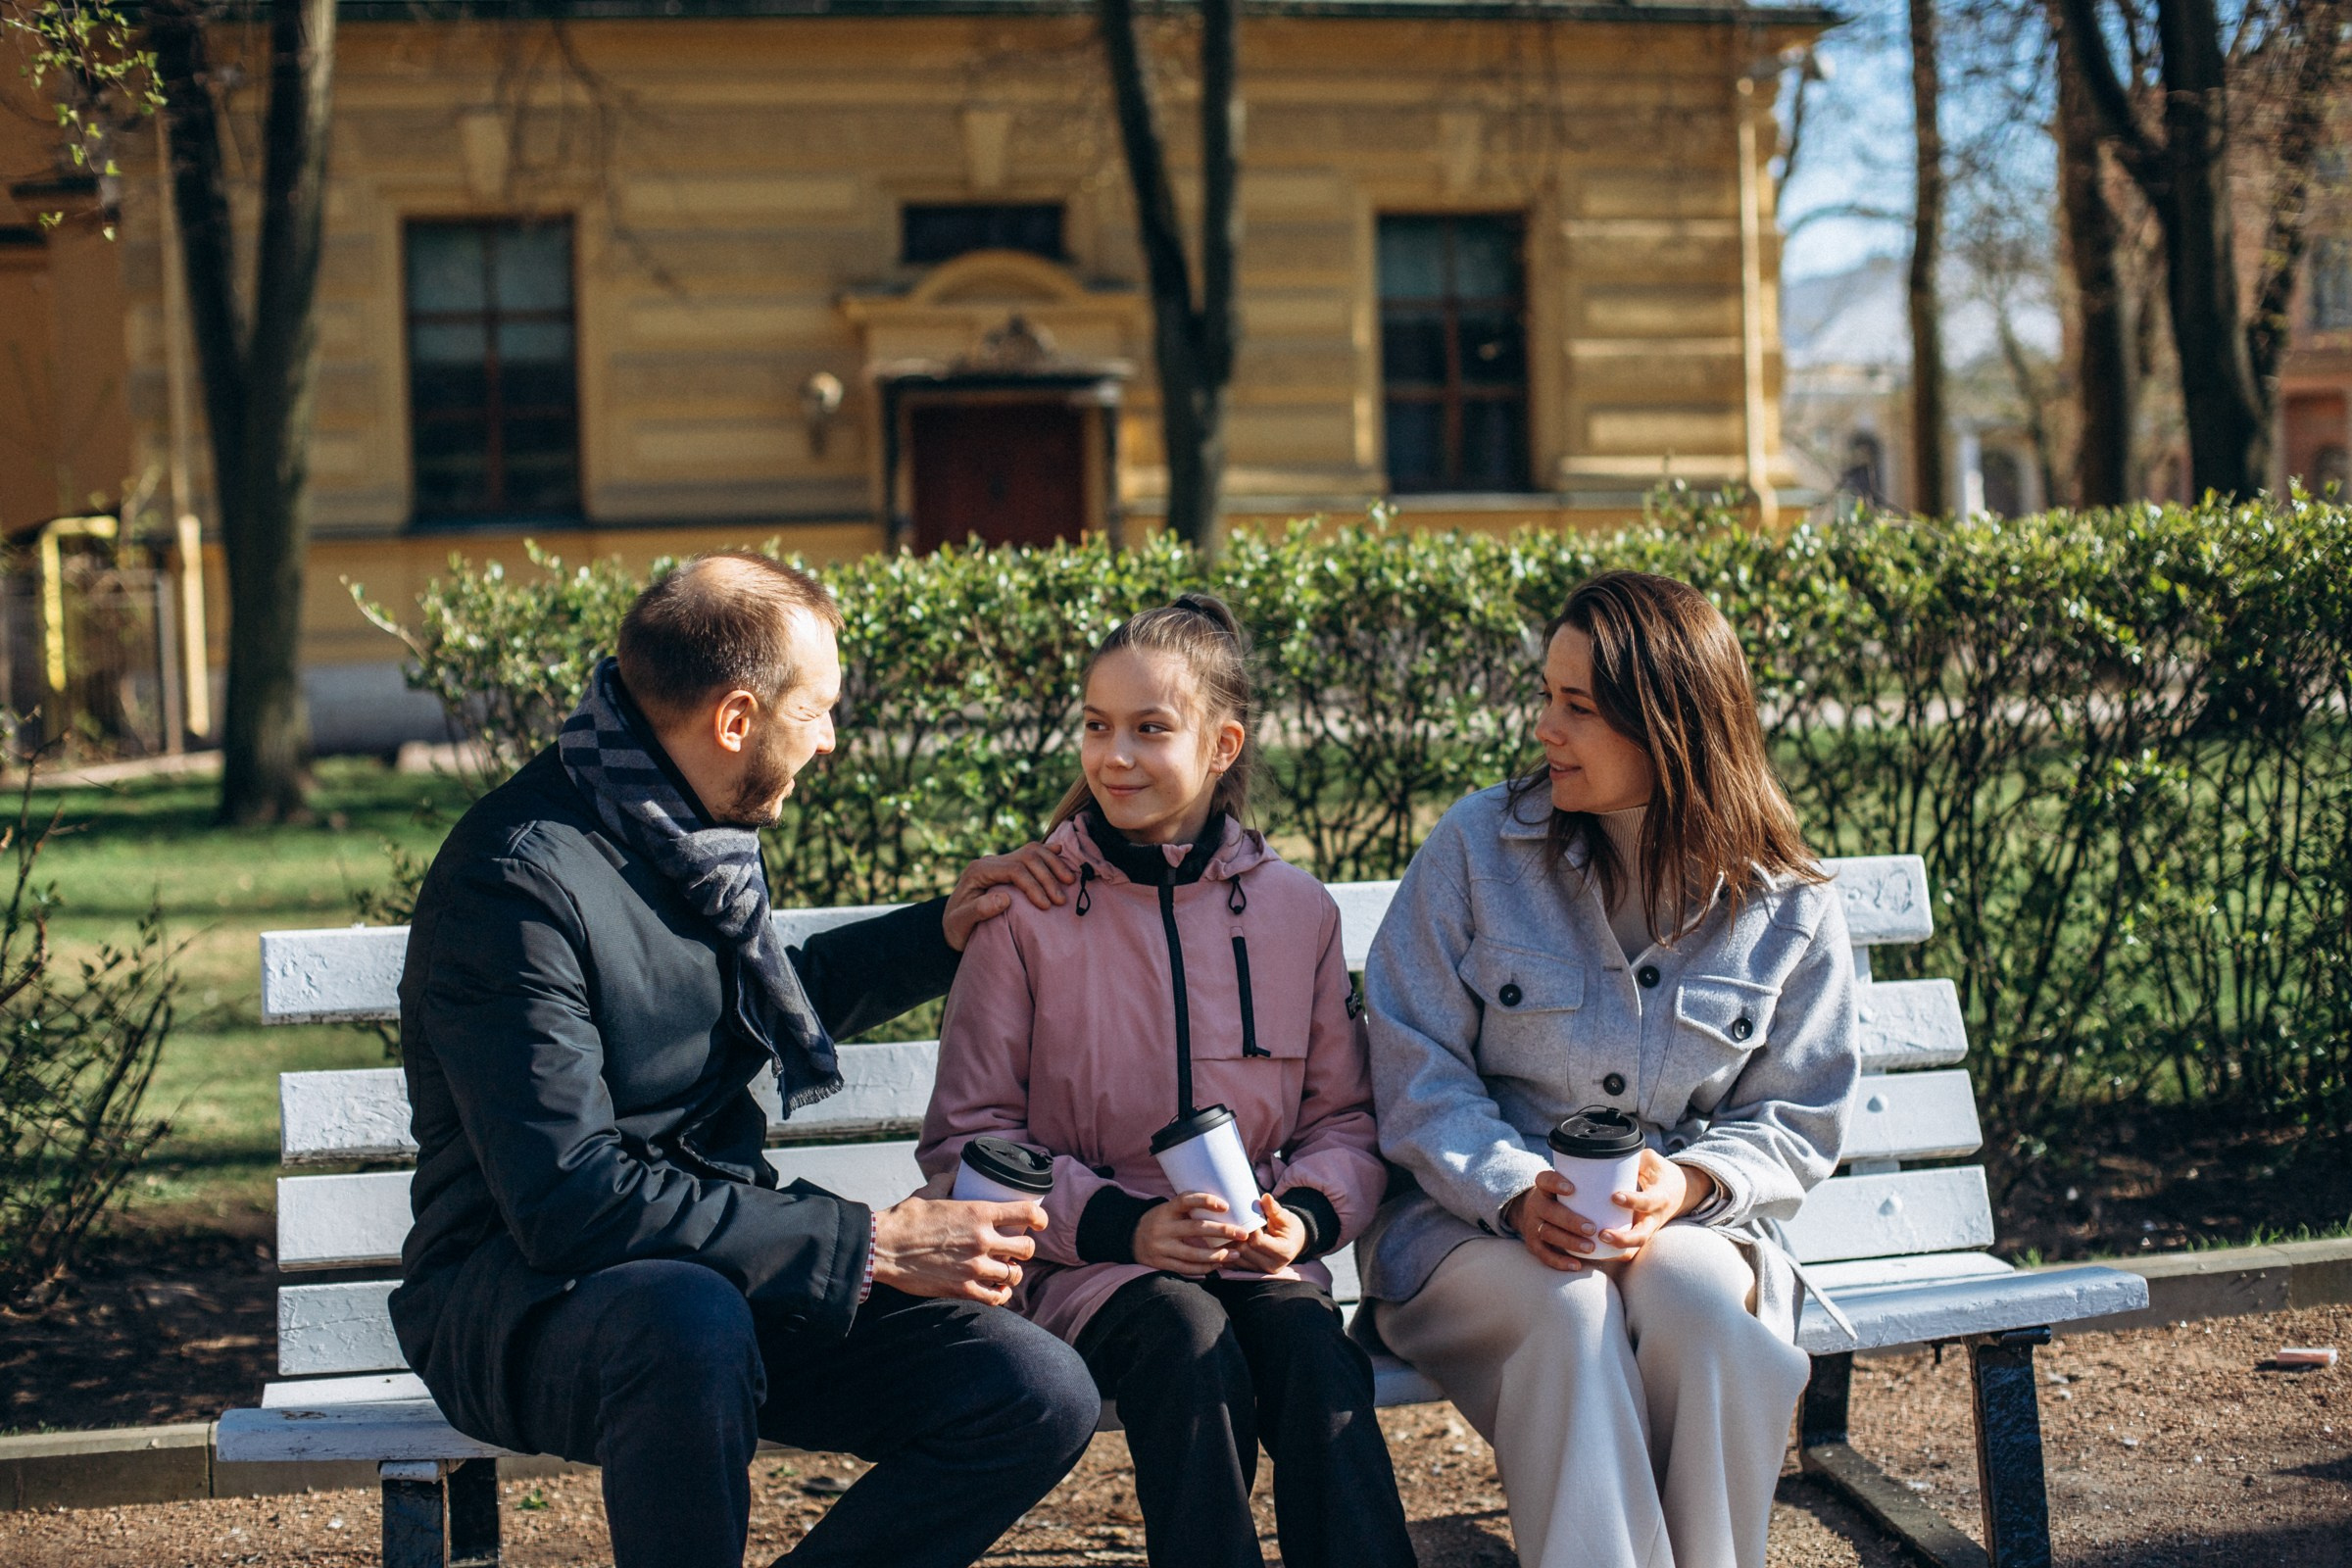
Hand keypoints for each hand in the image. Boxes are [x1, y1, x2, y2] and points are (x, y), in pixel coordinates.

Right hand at [870, 1196, 1043, 1305]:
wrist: (884, 1248)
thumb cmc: (905, 1219)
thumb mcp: (930, 1192)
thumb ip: (948, 1180)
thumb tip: (956, 1172)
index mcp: (979, 1212)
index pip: (1026, 1213)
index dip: (1040, 1218)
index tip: (1039, 1222)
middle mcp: (982, 1240)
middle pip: (1026, 1249)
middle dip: (1026, 1248)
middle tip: (1019, 1248)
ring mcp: (974, 1267)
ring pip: (1013, 1274)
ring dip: (1013, 1272)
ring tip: (1006, 1269)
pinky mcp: (963, 1289)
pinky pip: (995, 1298)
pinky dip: (1000, 1295)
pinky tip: (997, 1290)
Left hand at [942, 843, 1076, 950]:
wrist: (951, 924)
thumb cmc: (956, 927)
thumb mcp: (960, 924)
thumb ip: (978, 910)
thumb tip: (1004, 899)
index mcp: (978, 870)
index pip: (1014, 870)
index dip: (1033, 885)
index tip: (1046, 906)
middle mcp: (989, 861)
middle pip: (1027, 858)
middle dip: (1047, 877)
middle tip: (1061, 900)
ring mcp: (1000, 860)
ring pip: (1032, 851)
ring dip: (1053, 864)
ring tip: (1069, 881)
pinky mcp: (1008, 865)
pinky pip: (1031, 852)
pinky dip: (1047, 853)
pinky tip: (1061, 854)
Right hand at [1132, 1192, 1250, 1276]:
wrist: (1130, 1237)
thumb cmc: (1160, 1220)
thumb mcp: (1169, 1209)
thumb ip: (1190, 1209)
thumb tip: (1225, 1209)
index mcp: (1166, 1209)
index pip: (1186, 1200)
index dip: (1205, 1201)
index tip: (1225, 1206)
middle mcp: (1163, 1227)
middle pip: (1196, 1228)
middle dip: (1222, 1231)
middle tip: (1243, 1234)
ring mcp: (1161, 1247)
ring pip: (1193, 1253)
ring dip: (1217, 1255)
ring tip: (1235, 1254)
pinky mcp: (1160, 1263)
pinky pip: (1186, 1268)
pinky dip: (1204, 1268)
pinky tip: (1219, 1266)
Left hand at [1225, 1194, 1307, 1274]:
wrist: (1293, 1242)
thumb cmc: (1289, 1227)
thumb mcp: (1284, 1217)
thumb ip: (1274, 1209)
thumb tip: (1266, 1197)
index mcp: (1283, 1252)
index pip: (1258, 1242)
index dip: (1249, 1230)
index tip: (1246, 1218)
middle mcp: (1272, 1266)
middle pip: (1245, 1251)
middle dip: (1237, 1237)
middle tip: (1233, 1223)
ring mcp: (1262, 1272)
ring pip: (1237, 1259)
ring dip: (1230, 1245)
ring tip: (1227, 1231)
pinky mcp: (1254, 1272)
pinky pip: (1235, 1265)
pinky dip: (1228, 1253)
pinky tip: (1226, 1242)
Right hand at [1500, 1170, 1600, 1271]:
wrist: (1536, 1215)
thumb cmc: (1565, 1200)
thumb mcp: (1570, 1187)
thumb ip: (1592, 1186)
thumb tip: (1633, 1178)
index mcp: (1544, 1188)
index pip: (1544, 1180)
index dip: (1555, 1183)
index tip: (1572, 1189)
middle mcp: (1536, 1205)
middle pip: (1549, 1211)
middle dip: (1570, 1220)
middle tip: (1592, 1228)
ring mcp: (1533, 1225)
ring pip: (1547, 1233)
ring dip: (1569, 1241)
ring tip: (1590, 1248)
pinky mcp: (1534, 1244)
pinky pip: (1544, 1255)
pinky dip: (1559, 1261)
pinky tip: (1577, 1265)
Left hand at [1596, 1150, 1714, 1257]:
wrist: (1680, 1192)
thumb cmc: (1660, 1173)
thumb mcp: (1651, 1161)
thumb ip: (1633, 1159)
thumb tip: (1606, 1153)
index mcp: (1660, 1198)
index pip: (1647, 1202)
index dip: (1632, 1201)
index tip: (1614, 1196)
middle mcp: (1654, 1219)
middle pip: (1642, 1237)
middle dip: (1623, 1239)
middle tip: (1602, 1234)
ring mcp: (1647, 1231)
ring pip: (1634, 1249)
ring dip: (1615, 1250)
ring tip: (1593, 1245)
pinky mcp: (1639, 1236)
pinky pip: (1627, 1251)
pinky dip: (1611, 1254)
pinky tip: (1590, 1251)